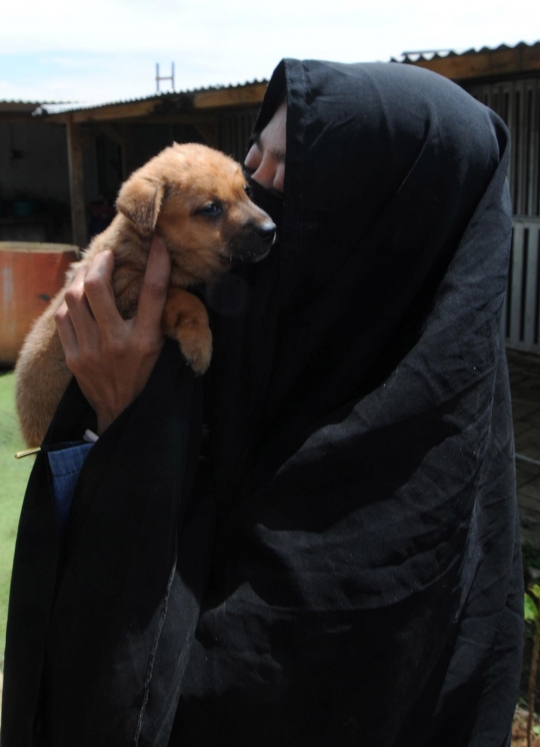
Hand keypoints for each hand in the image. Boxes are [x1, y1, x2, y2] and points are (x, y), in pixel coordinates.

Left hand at [55, 235, 170, 434]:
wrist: (121, 415)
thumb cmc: (146, 378)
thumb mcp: (160, 349)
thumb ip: (157, 319)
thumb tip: (158, 280)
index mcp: (145, 341)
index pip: (152, 293)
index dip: (157, 262)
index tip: (157, 239)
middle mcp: (116, 343)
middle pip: (97, 287)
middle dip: (101, 263)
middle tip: (107, 257)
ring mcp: (90, 351)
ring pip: (74, 298)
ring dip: (82, 279)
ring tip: (91, 273)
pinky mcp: (73, 357)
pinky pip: (64, 318)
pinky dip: (71, 303)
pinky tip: (79, 300)